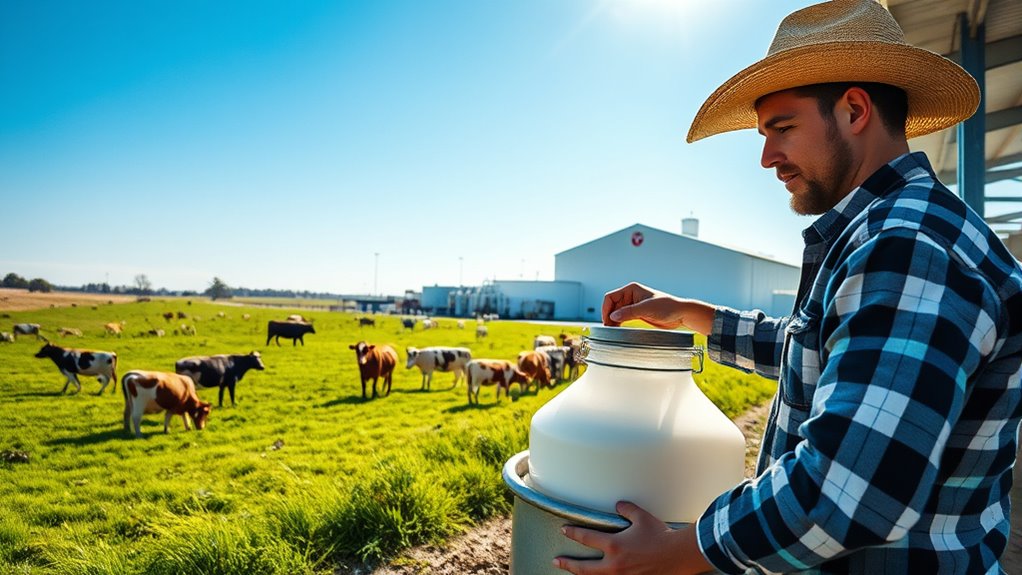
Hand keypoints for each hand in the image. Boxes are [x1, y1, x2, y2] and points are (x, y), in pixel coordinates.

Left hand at [553, 501, 712, 574]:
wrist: (678, 555)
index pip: (586, 538)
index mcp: (614, 545)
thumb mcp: (642, 517)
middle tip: (556, 561)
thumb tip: (619, 504)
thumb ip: (627, 509)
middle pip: (583, 567)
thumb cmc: (660, 535)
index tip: (564, 531)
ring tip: (573, 573)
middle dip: (568, 564)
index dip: (573, 533)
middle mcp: (615, 564)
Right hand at [602, 283, 713, 333]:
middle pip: (612, 305)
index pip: (611, 297)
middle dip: (609, 316)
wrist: (680, 314)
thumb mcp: (647, 308)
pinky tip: (619, 330)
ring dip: (613, 321)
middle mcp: (631, 296)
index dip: (606, 308)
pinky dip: (619, 323)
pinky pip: (623, 318)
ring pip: (616, 313)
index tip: (607, 320)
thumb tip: (613, 316)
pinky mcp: (637, 314)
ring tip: (613, 331)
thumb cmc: (667, 307)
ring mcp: (633, 305)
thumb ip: (629, 312)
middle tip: (609, 328)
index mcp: (631, 289)